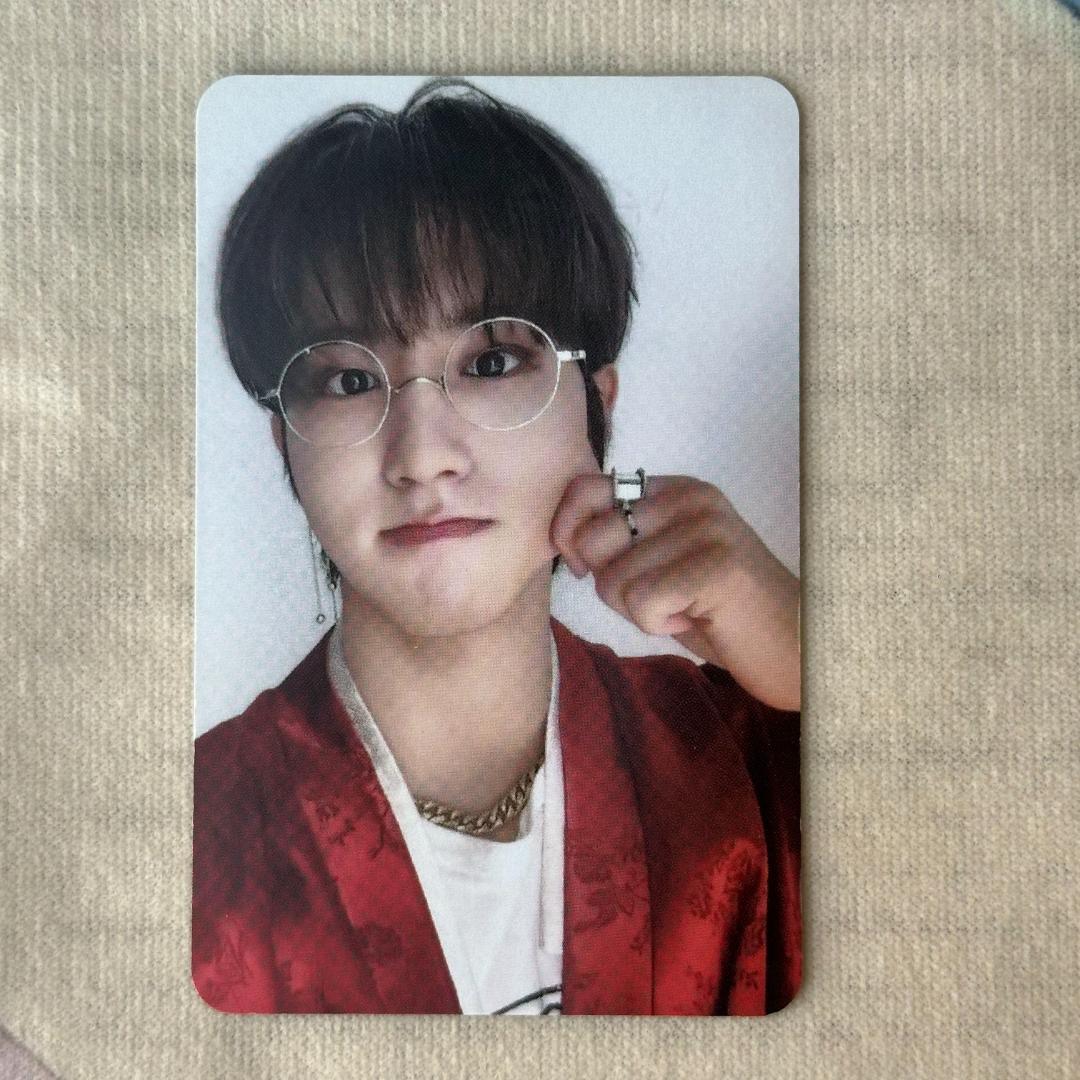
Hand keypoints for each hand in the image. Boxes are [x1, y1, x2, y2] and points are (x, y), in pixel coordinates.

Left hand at [550, 472, 799, 710]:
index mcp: (673, 489)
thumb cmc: (716, 609)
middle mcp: (689, 497)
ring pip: (613, 579)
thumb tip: (561, 537)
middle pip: (593, 540)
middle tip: (657, 596)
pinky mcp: (717, 565)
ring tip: (681, 606)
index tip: (583, 567)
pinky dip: (657, 623)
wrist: (790, 642)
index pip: (585, 488)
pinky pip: (641, 602)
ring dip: (637, 610)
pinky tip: (693, 616)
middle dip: (610, 584)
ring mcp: (706, 527)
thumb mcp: (660, 561)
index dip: (567, 531)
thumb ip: (619, 540)